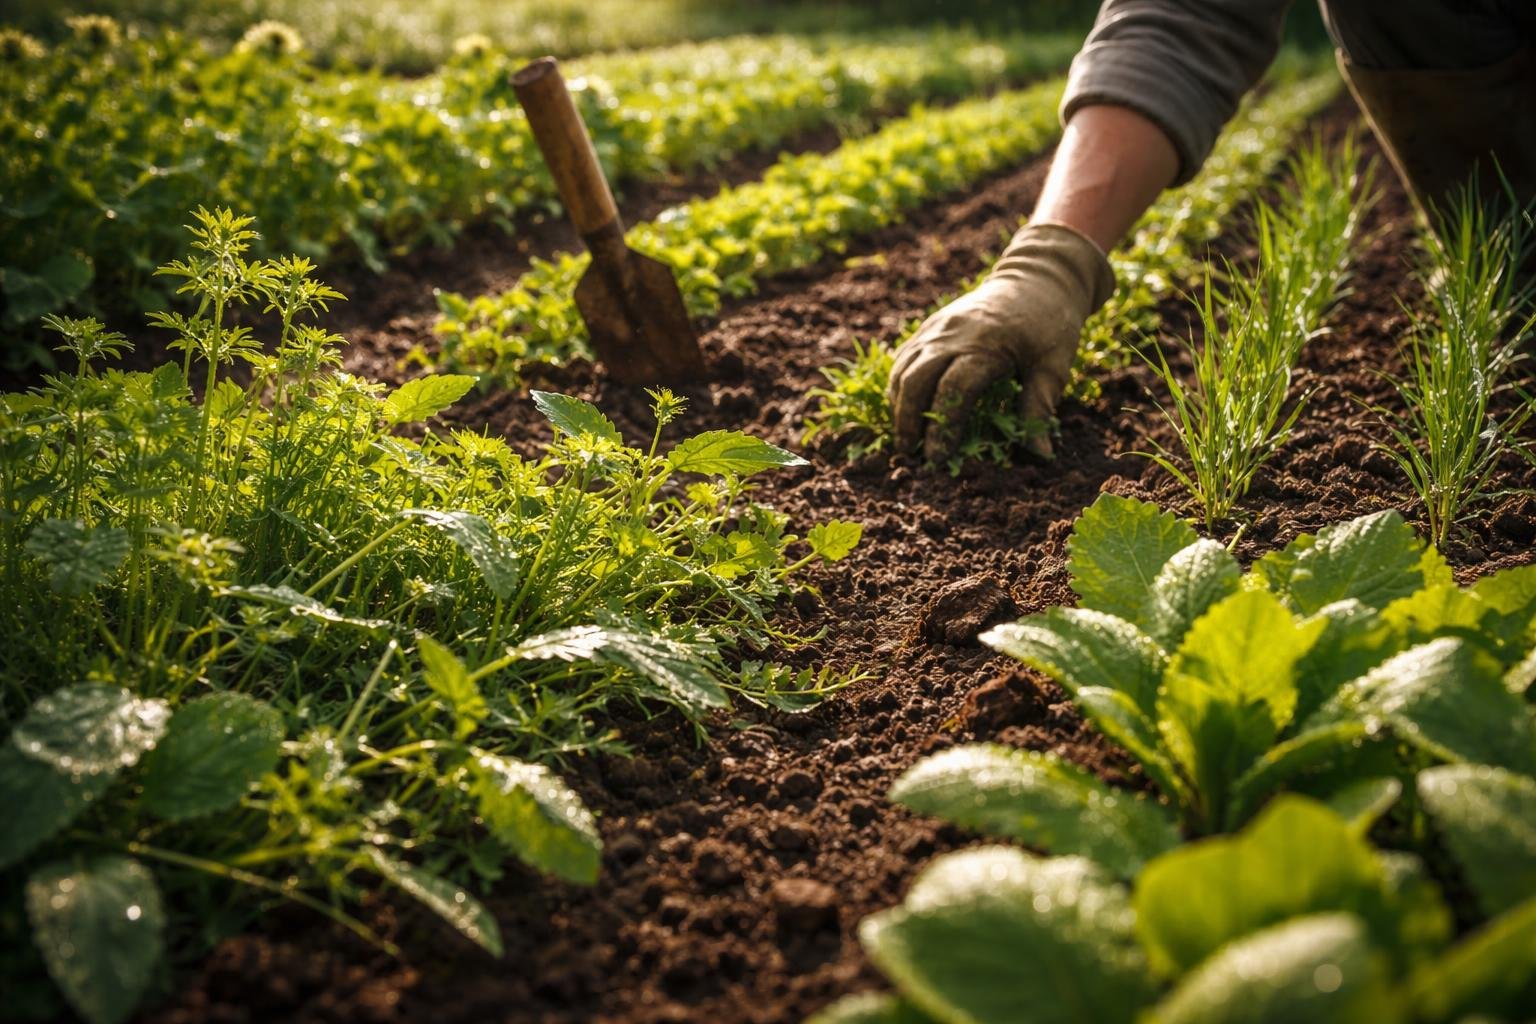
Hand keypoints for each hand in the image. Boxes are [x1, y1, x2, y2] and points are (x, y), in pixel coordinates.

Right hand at [888, 222, 1113, 461]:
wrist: (1037, 276)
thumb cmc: (1051, 325)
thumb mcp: (1054, 367)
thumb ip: (1039, 409)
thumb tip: (1040, 455)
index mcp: (986, 344)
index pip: (953, 390)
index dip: (942, 427)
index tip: (937, 457)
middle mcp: (954, 333)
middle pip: (916, 379)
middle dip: (908, 420)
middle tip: (910, 454)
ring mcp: (938, 327)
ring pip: (903, 369)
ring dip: (898, 406)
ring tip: (904, 439)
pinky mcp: (931, 325)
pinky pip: (904, 357)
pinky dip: (899, 386)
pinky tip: (904, 409)